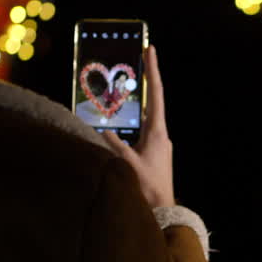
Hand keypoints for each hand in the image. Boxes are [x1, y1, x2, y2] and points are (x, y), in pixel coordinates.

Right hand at [104, 46, 174, 207]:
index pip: (155, 94)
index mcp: (157, 132)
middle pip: (150, 102)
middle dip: (141, 83)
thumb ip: (112, 144)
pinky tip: (116, 123)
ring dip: (132, 105)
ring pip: (142, 118)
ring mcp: (157, 145)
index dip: (152, 70)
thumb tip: (97, 127)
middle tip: (133, 63)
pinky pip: (138, 132)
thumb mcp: (126, 164)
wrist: (164, 212)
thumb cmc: (148, 188)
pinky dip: (128, 124)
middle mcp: (160, 135)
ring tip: (118, 91)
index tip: (150, 50)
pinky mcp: (152, 154)